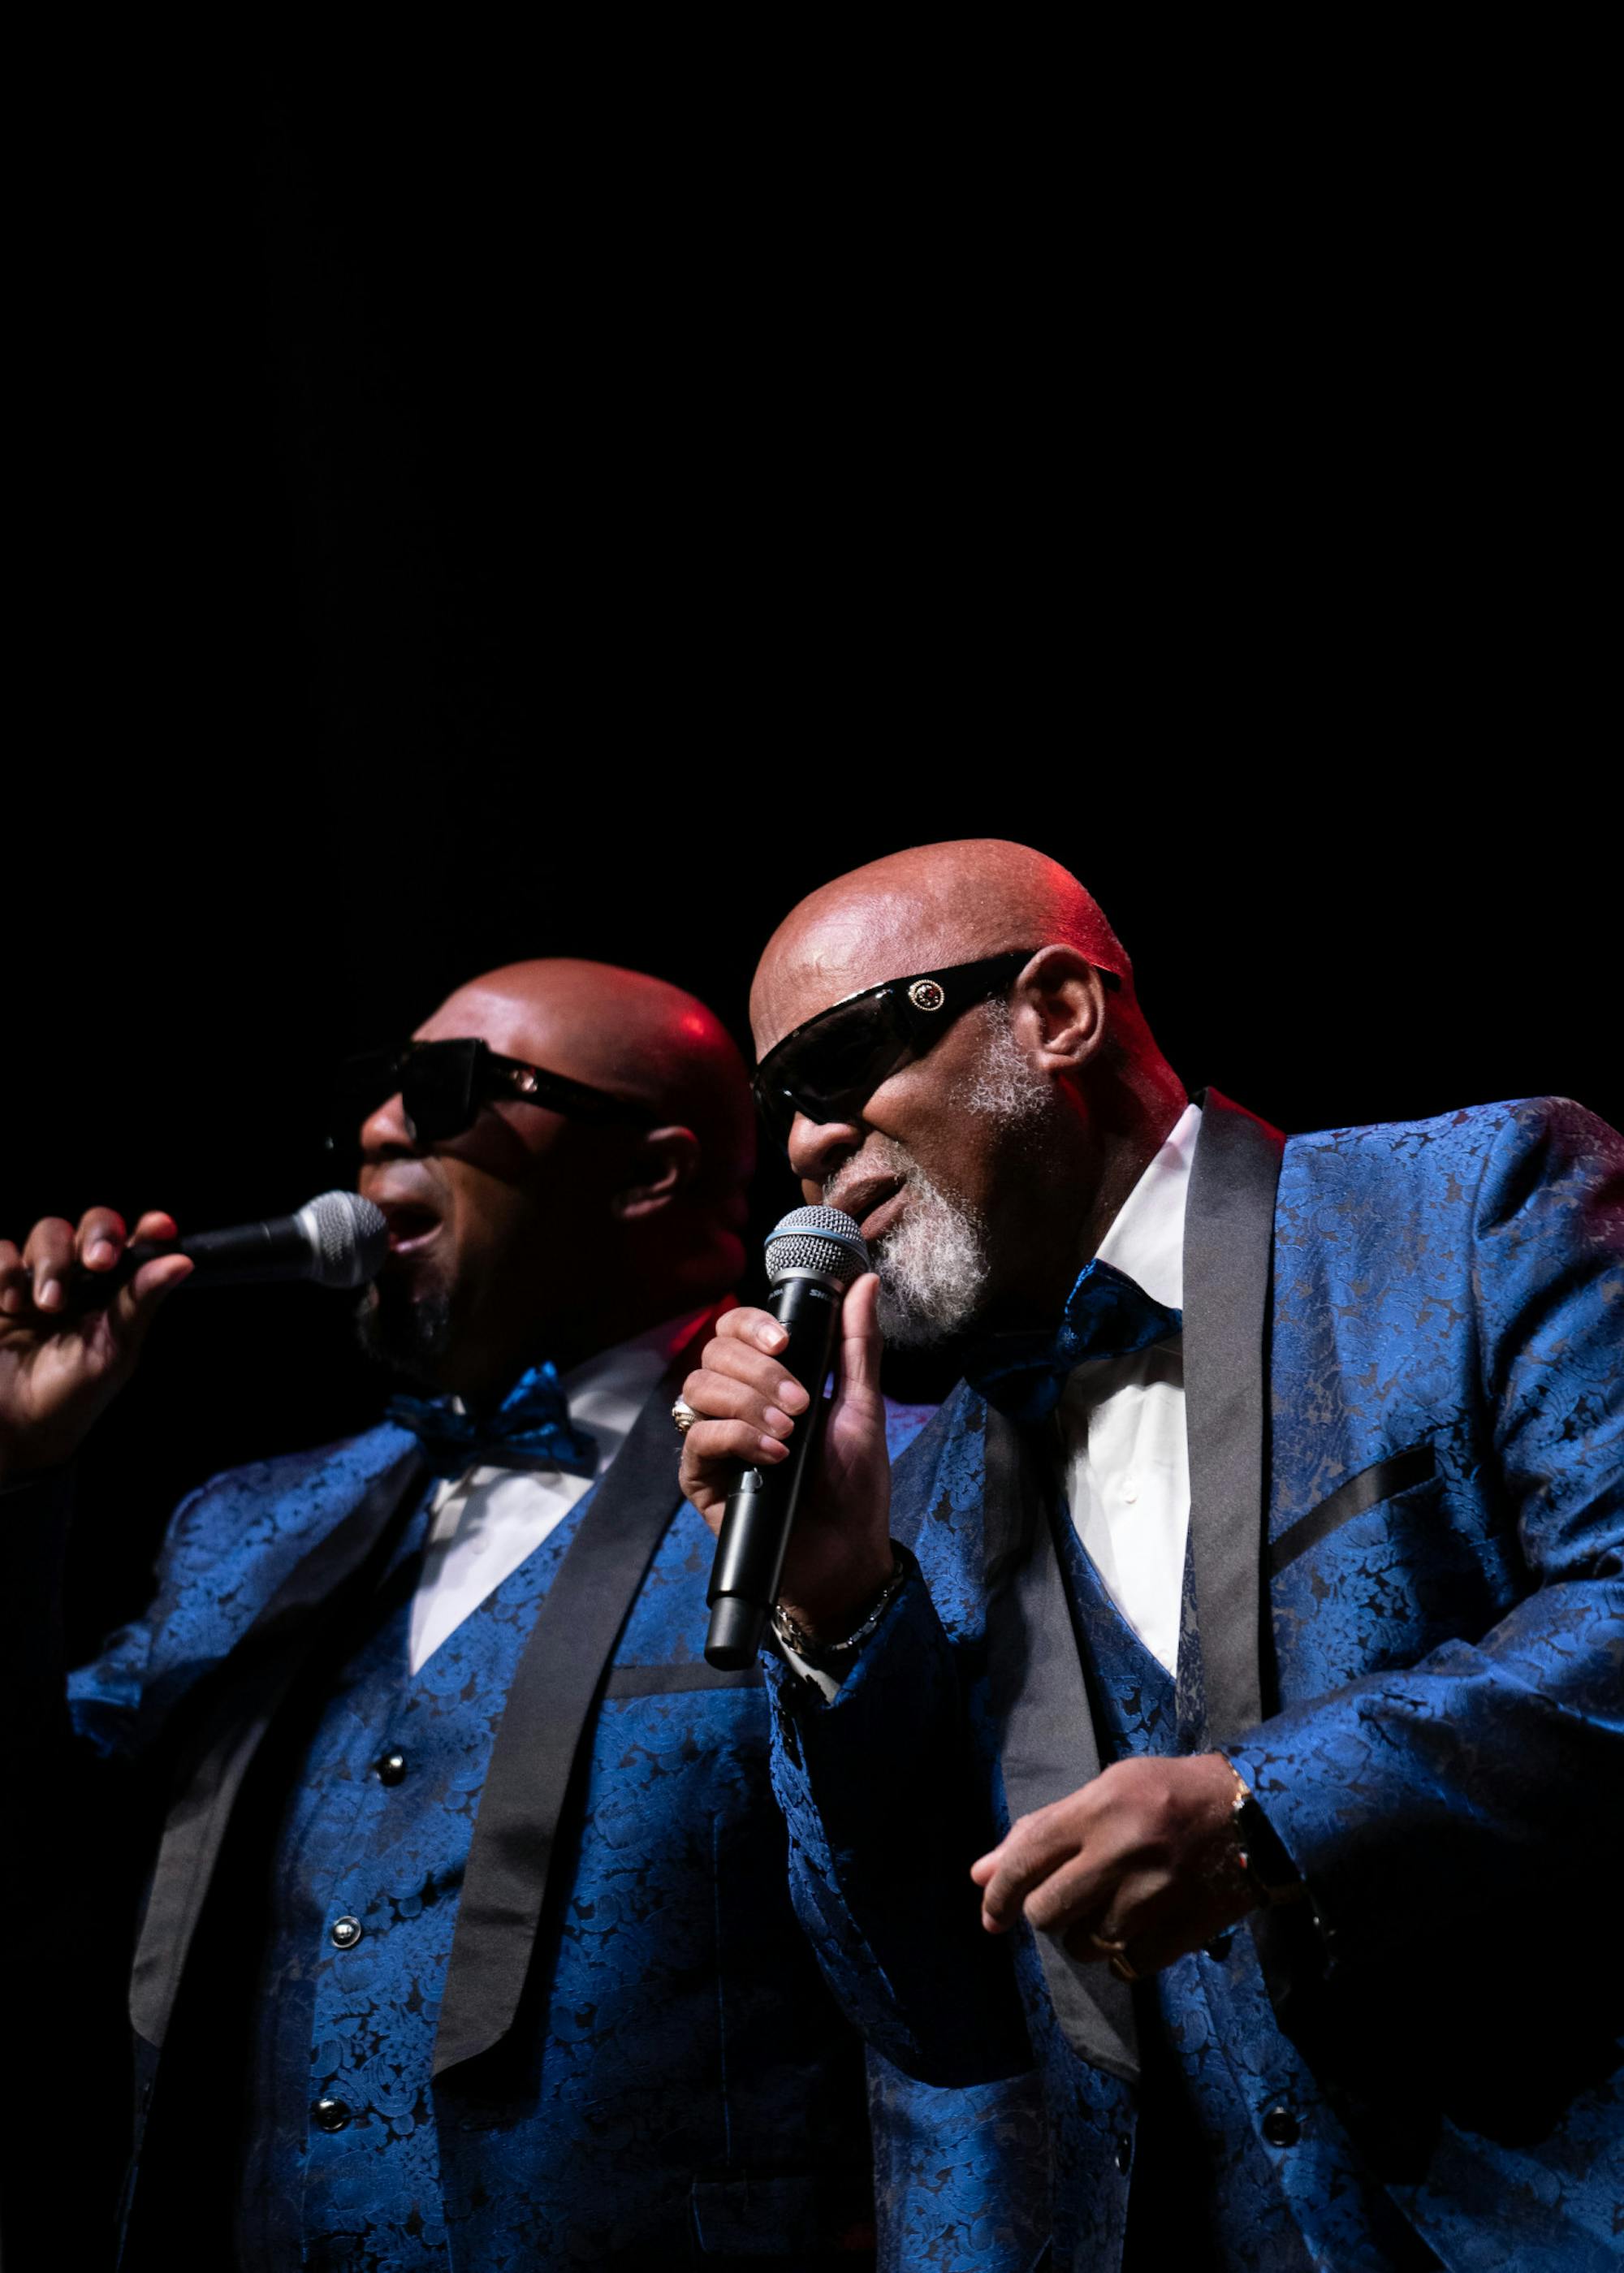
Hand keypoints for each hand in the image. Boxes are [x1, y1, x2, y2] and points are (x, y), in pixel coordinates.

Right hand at [0, 1208, 192, 1482]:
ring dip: (51, 1262)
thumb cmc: (73, 1393)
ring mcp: (38, 1279)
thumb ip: (140, 1301)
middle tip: (99, 1262)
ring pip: (49, 1232)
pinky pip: (1, 1252)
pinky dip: (5, 1268)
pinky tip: (11, 1303)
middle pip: (93, 1225)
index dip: (150, 1230)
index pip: (137, 1244)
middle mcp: (80, 1277)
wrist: (16, 1427)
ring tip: (47, 1305)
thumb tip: (182, 1261)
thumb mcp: (114, 1350)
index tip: (159, 1227)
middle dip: (98, 1235)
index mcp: (116, 1290)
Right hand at [677, 1271, 891, 1634]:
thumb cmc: (855, 1484)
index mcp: (767, 1380)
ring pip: (699, 1388)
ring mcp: (713, 1439)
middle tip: (801, 1406)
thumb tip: (865, 1282)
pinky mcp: (700, 1477)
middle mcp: (733, 1403)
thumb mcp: (863, 1406)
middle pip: (714, 1353)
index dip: (752, 1324)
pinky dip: (737, 1437)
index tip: (786, 1342)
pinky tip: (773, 1456)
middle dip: (761, 1372)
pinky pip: (696, 1437)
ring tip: (788, 1434)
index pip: (734, 1329)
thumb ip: (857, 1344)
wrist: (845, 1553)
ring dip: (749, 1404)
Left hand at [970, 1754, 1255, 1976]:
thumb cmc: (1167, 1792)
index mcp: (1099, 1809)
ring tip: (1107, 1908)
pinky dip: (1123, 1956)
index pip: (1027, 1858)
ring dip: (1085, 1935)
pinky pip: (1128, 1965)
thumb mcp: (1104, 1790)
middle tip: (1064, 1901)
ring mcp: (1155, 1895)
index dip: (998, 1892)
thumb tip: (980, 1874)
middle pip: (1047, 1912)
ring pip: (1085, 1945)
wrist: (1254, 1810)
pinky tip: (1135, 1929)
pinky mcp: (1185, 1929)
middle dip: (1044, 1913)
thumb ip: (1042, 1830)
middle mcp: (1122, 1851)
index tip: (990, 1915)